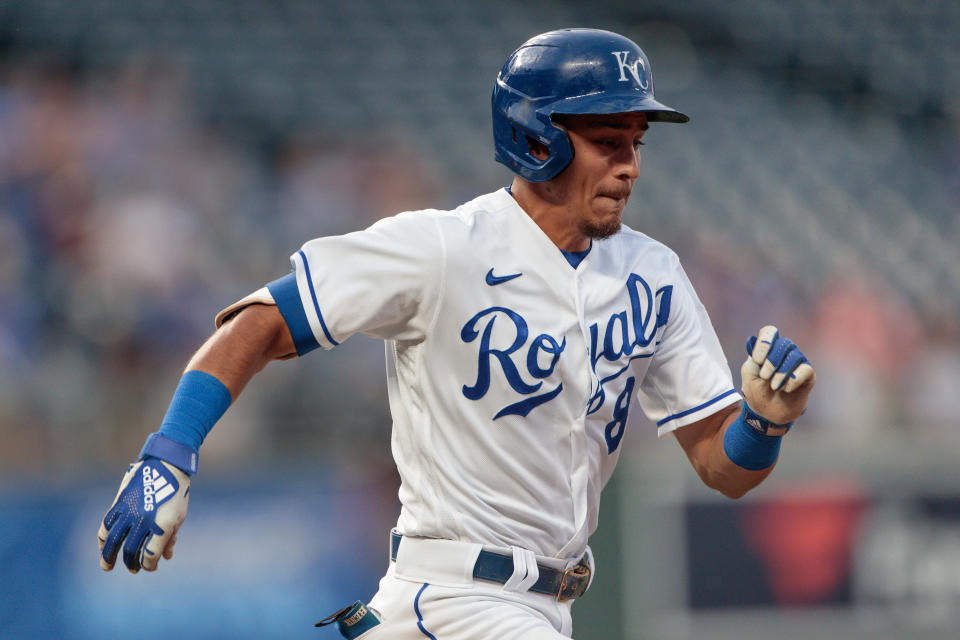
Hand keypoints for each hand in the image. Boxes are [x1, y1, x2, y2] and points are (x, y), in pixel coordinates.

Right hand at [97, 458, 189, 572]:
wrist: (167, 464)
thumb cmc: (177, 492)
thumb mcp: (179, 516)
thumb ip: (170, 537)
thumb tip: (165, 557)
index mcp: (162, 524)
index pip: (151, 554)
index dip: (149, 565)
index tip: (150, 567)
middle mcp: (144, 519)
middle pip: (131, 550)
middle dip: (131, 563)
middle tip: (132, 570)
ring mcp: (130, 510)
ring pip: (113, 539)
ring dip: (108, 555)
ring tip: (107, 566)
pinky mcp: (120, 502)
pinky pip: (107, 523)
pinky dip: (103, 537)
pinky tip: (103, 545)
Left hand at [741, 325, 815, 425]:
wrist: (767, 413)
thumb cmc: (757, 391)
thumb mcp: (749, 373)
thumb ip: (753, 357)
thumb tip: (755, 342)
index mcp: (768, 348)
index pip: (770, 331)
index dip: (764, 343)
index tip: (757, 360)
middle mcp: (785, 351)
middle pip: (784, 343)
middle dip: (772, 361)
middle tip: (764, 377)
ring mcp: (798, 362)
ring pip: (795, 356)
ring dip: (781, 372)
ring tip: (774, 386)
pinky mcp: (808, 375)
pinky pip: (805, 370)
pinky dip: (793, 380)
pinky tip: (786, 389)